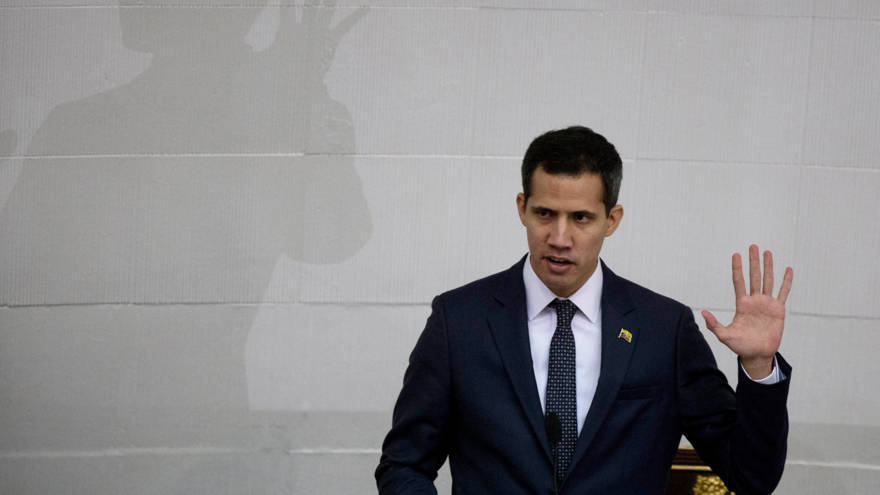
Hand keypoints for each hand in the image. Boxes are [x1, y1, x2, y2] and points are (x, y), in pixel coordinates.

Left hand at [702, 245, 792, 378]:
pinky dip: (786, 281)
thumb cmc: (740, 346)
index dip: (737, 268)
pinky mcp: (778, 310)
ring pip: (768, 280)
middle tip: (753, 246)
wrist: (757, 354)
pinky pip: (783, 292)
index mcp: (742, 304)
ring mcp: (766, 304)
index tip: (736, 255)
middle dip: (753, 261)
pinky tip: (788, 270)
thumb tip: (703, 312)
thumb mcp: (725, 336)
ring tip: (767, 252)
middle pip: (754, 276)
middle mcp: (754, 301)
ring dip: (768, 266)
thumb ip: (714, 324)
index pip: (738, 282)